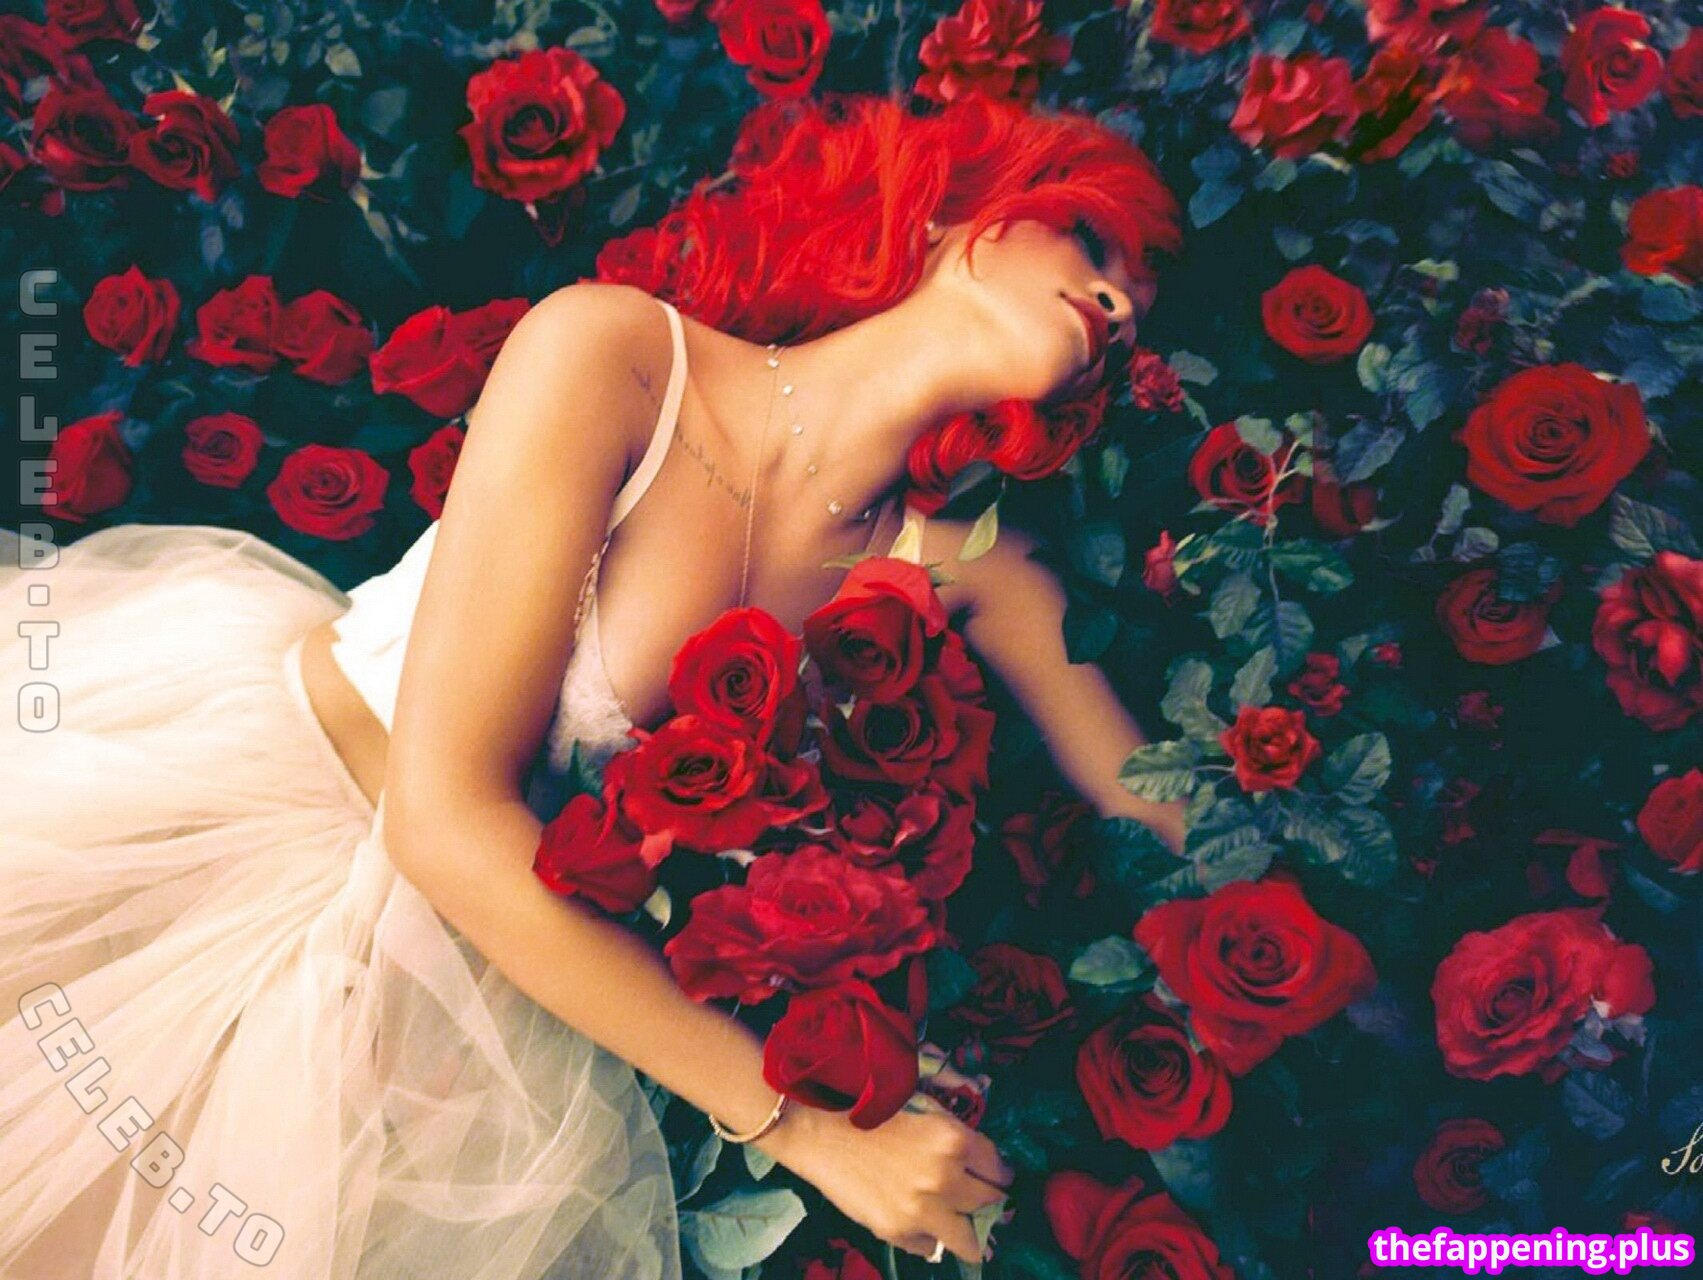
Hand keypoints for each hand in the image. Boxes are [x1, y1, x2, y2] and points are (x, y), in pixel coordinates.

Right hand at [760, 1095, 1014, 1263]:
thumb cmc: (870, 1113)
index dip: (999, 1174)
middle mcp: (946, 1176)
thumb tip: (982, 1168)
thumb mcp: (925, 1114)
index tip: (996, 1178)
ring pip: (969, 1239)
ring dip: (969, 1233)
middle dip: (988, 1200)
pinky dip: (927, 1238)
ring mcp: (922, 1208)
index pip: (999, 1168)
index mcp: (955, 1139)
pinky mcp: (897, 1230)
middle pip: (991, 1201)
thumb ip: (955, 1140)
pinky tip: (917, 1223)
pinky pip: (928, 1247)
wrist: (819, 1130)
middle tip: (981, 1200)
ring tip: (965, 1230)